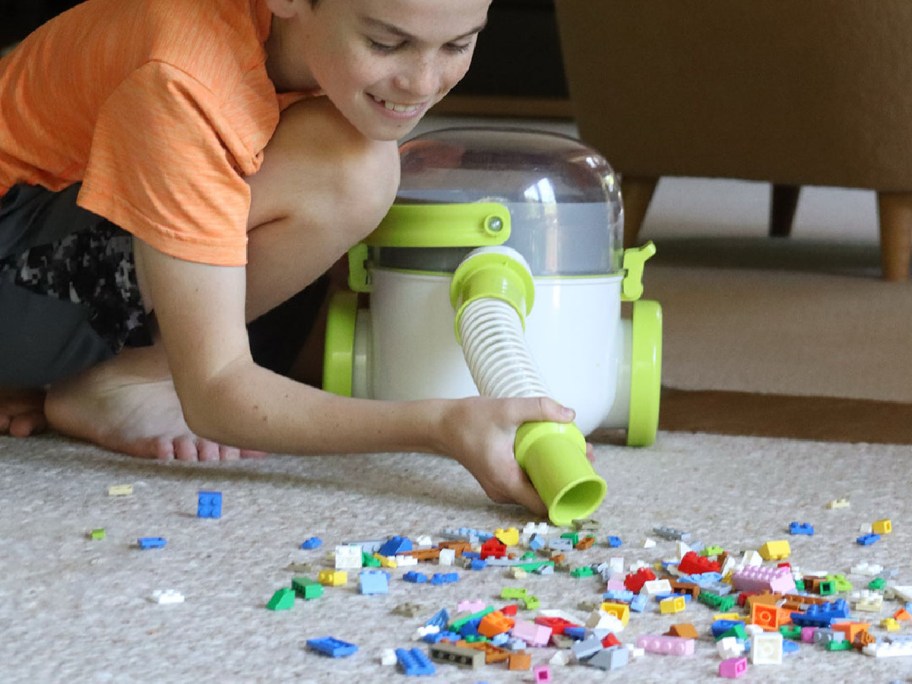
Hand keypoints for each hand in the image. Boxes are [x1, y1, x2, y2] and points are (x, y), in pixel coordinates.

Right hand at [437, 396, 577, 516]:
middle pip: (542, 497)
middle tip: (583, 457)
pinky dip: (539, 473)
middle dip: (566, 480)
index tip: (584, 476)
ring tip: (570, 453)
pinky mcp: (497, 481)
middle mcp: (502, 491)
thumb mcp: (506, 409)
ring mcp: (499, 488)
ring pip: (533, 490)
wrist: (441, 425)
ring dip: (553, 475)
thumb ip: (538, 408)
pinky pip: (524, 483)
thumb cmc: (469, 419)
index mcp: (506, 481)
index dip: (567, 494)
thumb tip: (570, 414)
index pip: (543, 504)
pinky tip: (549, 456)